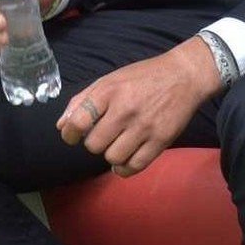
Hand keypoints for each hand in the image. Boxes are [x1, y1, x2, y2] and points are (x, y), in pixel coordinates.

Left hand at [56, 37, 221, 176]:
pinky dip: (125, 168)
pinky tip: (124, 159)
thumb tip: (61, 125)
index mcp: (109, 92)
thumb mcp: (108, 80)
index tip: (71, 136)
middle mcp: (125, 110)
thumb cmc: (141, 77)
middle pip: (94, 145)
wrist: (183, 76)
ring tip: (115, 144)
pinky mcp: (162, 140)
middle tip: (101, 136)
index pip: (79, 121)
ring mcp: (145, 127)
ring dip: (110, 155)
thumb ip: (82, 100)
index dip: (69, 134)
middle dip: (93, 143)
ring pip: (113, 158)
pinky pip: (135, 166)